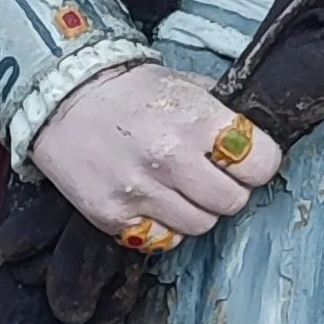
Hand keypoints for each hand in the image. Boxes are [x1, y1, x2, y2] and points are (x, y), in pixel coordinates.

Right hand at [30, 64, 280, 242]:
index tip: (247, 160)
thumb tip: (254, 136)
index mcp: (197, 120)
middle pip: (233, 201)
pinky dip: (163, 224)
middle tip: (210, 174)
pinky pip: (162, 238)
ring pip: (201, 225)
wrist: (61, 98)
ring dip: (196, 209)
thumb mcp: (183, 85)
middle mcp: (172, 159)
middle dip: (229, 189)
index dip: (257, 163)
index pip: (261, 164)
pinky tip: (152, 199)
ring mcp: (141, 192)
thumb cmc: (126, 90)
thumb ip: (221, 112)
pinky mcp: (115, 217)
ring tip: (178, 186)